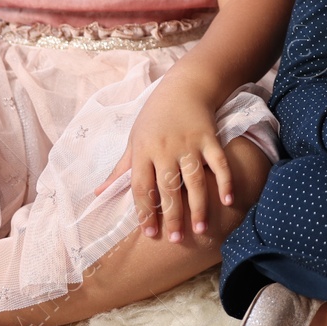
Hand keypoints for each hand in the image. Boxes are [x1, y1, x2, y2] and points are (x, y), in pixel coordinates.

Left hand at [99, 78, 235, 242]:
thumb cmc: (154, 116)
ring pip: (194, 180)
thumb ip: (120, 169)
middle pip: (169, 188)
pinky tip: (228, 200)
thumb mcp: (133, 139)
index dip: (145, 212)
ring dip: (198, 206)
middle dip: (172, 215)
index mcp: (143, 151)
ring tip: (200, 229)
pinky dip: (225, 181)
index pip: (142, 188)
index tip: (150, 234)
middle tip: (176, 239)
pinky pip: (219, 163)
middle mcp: (165, 149)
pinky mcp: (209, 138)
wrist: (184, 86)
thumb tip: (98, 192)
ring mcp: (189, 144)